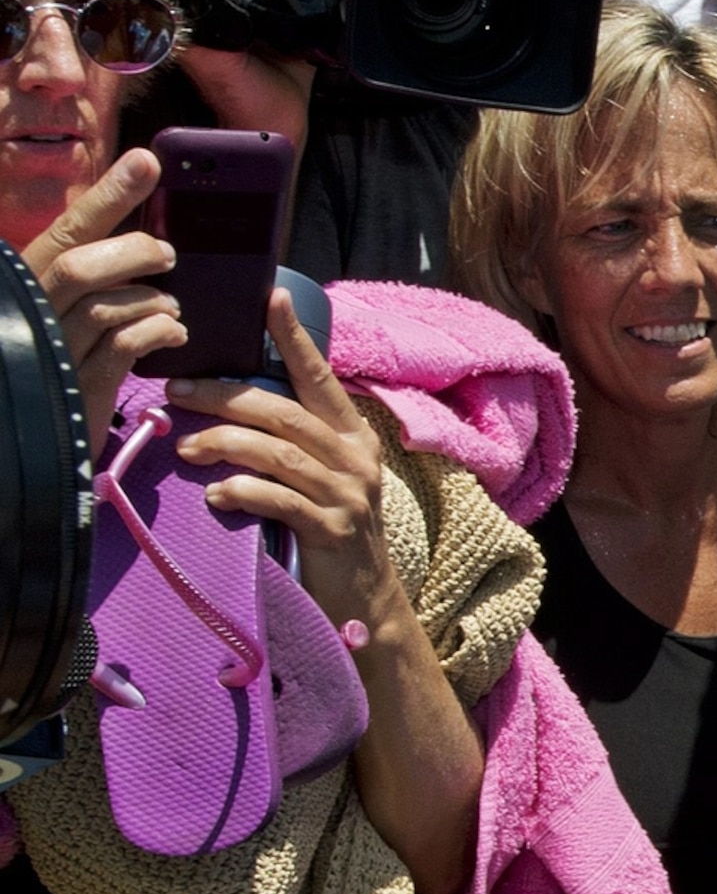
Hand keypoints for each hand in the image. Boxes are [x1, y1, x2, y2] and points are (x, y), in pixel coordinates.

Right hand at [25, 146, 175, 429]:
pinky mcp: (80, 385)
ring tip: (172, 306)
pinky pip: (123, 346)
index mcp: (36, 279)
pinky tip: (174, 333)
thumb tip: (159, 237)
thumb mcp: (81, 305)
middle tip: (168, 254)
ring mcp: (55, 347)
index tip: (149, 159)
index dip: (110, 193)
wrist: (42, 430)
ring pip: (104, 305)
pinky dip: (156, 332)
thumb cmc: (72, 353)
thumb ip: (106, 271)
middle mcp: (37, 308)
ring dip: (151, 299)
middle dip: (134, 252)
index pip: (72, 227)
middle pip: (80, 263)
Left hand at [170, 289, 404, 629]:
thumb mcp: (320, 473)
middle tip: (176, 392)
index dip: (294, 337)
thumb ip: (292, 439)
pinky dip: (244, 492)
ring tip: (186, 448)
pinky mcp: (334, 530)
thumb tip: (228, 400)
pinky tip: (218, 495)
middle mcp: (356, 457)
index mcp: (352, 434)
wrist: (364, 596)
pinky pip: (281, 500)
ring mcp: (348, 494)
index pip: (318, 376)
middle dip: (224, 396)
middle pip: (283, 411)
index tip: (269, 296)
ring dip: (224, 443)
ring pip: (279, 452)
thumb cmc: (329, 526)